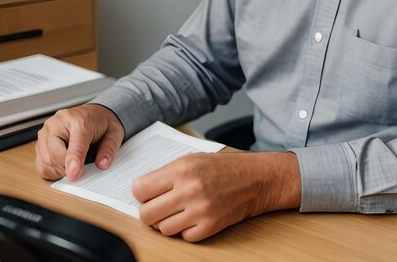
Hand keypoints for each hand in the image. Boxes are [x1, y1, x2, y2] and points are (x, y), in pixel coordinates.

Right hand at [35, 103, 124, 181]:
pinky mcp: (40, 141)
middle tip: (80, 169)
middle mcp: (58, 123)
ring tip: (74, 163)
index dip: (74, 160)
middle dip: (67, 167)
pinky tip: (63, 165)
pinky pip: (40, 165)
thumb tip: (102, 164)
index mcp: (79, 119)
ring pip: (45, 161)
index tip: (73, 174)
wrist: (94, 113)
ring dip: (59, 170)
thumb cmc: (101, 123)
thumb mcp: (114, 133)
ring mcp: (46, 131)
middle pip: (54, 153)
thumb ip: (109, 149)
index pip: (75, 143)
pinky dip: (51, 171)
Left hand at [133, 150, 300, 241]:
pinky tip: (194, 217)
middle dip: (149, 211)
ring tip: (179, 211)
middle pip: (146, 213)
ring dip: (168, 222)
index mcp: (182, 169)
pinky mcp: (209, 227)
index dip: (141, 193)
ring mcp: (199, 210)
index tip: (146, 193)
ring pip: (163, 229)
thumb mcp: (193, 160)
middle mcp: (189, 190)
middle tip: (159, 206)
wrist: (255, 179)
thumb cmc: (224, 167)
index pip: (140, 189)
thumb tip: (141, 189)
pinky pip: (183, 237)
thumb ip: (166, 173)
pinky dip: (186, 230)